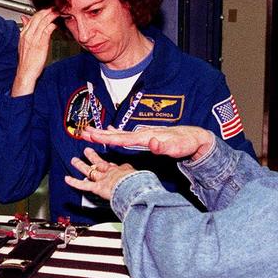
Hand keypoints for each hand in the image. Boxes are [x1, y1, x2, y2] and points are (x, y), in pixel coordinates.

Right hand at [11, 8, 57, 96]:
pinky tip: (56, 24)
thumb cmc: (26, 60)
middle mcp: (27, 35)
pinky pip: (47, 31)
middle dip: (47, 10)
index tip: (48, 9)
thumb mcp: (23, 43)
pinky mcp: (40, 44)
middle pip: (38, 17)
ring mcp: (34, 39)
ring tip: (58, 12)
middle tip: (55, 7)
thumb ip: (25, 30)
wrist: (25, 73)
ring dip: (51, 16)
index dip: (41, 11)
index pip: (32, 18)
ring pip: (43, 22)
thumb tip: (25, 19)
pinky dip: (52, 25)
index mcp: (23, 34)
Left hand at [64, 146, 136, 201]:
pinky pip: (83, 185)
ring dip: (80, 165)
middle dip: (92, 156)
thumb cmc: (141, 184)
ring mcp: (103, 179)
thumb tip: (145, 182)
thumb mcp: (142, 178)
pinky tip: (67, 179)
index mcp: (122, 171)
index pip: (114, 166)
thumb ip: (140, 179)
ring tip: (74, 160)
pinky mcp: (98, 187)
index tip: (106, 161)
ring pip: (89, 171)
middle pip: (99, 163)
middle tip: (87, 151)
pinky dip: (74, 182)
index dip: (109, 163)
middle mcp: (111, 173)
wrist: (136, 187)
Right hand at [78, 124, 215, 161]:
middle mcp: (142, 134)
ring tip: (90, 131)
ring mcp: (143, 134)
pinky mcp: (145, 137)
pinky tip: (109, 130)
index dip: (107, 138)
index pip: (122, 139)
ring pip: (119, 134)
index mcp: (146, 137)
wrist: (195, 137)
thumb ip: (164, 146)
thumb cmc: (186, 144)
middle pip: (117, 134)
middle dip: (99, 134)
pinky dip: (115, 132)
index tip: (93, 136)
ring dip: (104, 133)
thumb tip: (152, 143)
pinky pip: (125, 135)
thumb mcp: (177, 147)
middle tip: (83, 133)